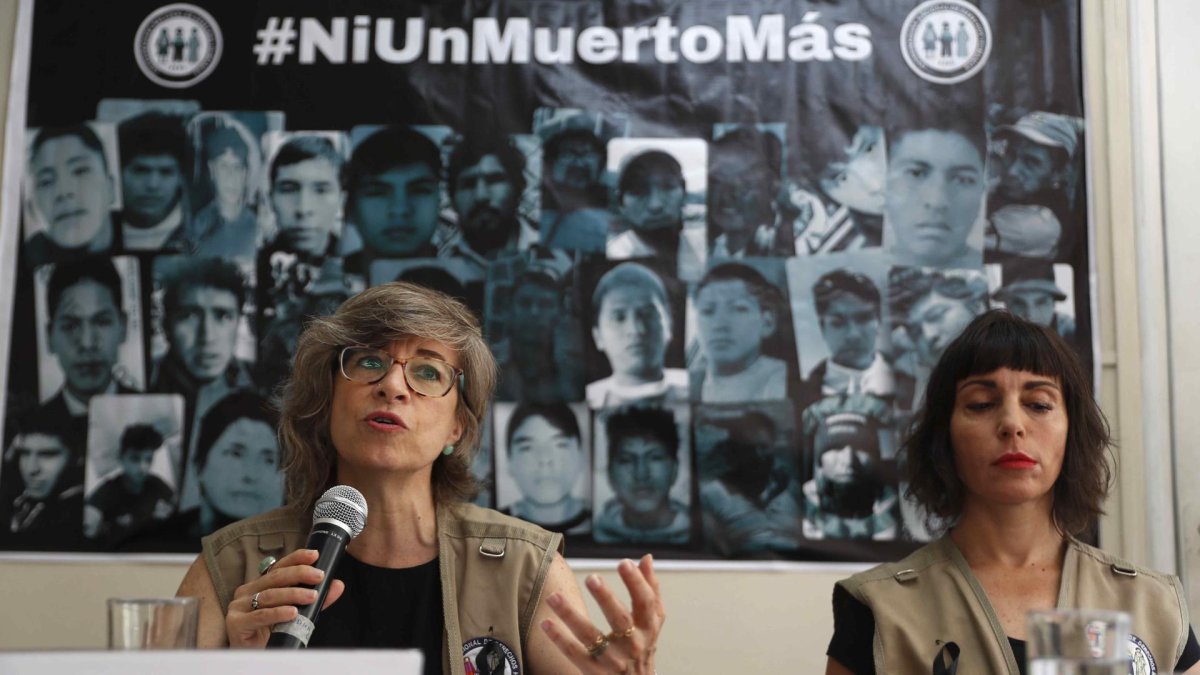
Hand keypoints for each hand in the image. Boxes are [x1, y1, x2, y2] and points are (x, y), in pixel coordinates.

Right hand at [225, 548, 344, 647]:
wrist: (253, 657)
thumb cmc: (270, 633)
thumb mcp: (295, 614)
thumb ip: (313, 600)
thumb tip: (337, 585)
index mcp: (259, 585)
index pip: (279, 567)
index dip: (296, 559)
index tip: (315, 555)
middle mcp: (247, 592)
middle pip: (275, 578)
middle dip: (300, 574)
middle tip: (319, 576)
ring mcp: (238, 607)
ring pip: (269, 595)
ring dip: (293, 594)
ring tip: (311, 596)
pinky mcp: (236, 623)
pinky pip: (260, 615)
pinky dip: (278, 613)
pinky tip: (292, 613)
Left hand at [540, 555, 664, 673]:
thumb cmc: (642, 645)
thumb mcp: (652, 621)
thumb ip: (650, 589)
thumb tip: (646, 557)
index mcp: (648, 628)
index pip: (646, 602)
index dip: (636, 583)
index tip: (624, 562)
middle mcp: (633, 645)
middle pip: (620, 620)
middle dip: (606, 598)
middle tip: (592, 577)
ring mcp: (614, 661)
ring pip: (591, 637)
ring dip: (571, 615)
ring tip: (553, 596)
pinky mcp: (596, 672)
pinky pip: (575, 655)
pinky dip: (560, 639)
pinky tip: (546, 622)